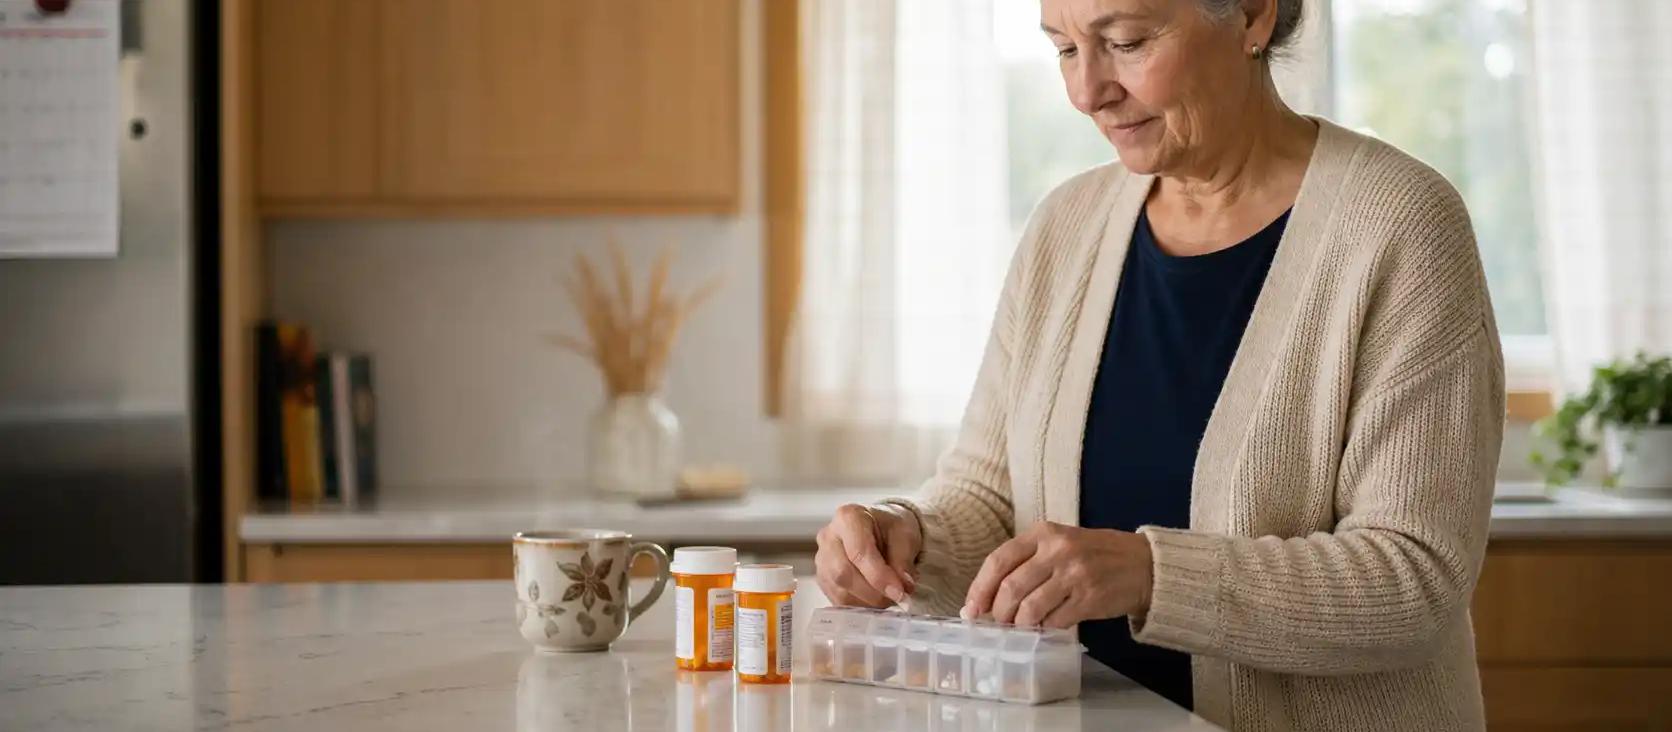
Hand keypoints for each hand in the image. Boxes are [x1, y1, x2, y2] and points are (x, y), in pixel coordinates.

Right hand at [815, 503, 921, 606]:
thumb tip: (903, 586)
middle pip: (843, 573)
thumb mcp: (905, 535)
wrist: (881, 530)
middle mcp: (828, 537)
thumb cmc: (891, 528)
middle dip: (873, 592)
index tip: (899, 592)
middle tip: (897, 597)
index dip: (879, 576)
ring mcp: (822, 559)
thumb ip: (904, 560)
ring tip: (889, 597)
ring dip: (868, 601)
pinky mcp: (823, 579)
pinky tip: (876, 599)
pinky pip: (837, 600)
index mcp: (848, 517)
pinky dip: (860, 605)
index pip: (858, 551)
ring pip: (839, 590)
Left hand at [962, 521, 1153, 627]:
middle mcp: (1057, 550)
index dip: (980, 588)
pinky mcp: (1089, 598)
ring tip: (1020, 628)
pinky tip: (1045, 628)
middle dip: (998, 613)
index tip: (971, 609)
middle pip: (1010, 588)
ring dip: (1019, 625)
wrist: (1143, 564)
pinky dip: (1044, 629)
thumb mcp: (1060, 543)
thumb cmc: (1095, 555)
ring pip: (1029, 608)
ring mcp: (1074, 574)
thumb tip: (990, 596)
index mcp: (1044, 533)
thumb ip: (1028, 561)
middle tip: (998, 624)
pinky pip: (1054, 621)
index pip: (999, 560)